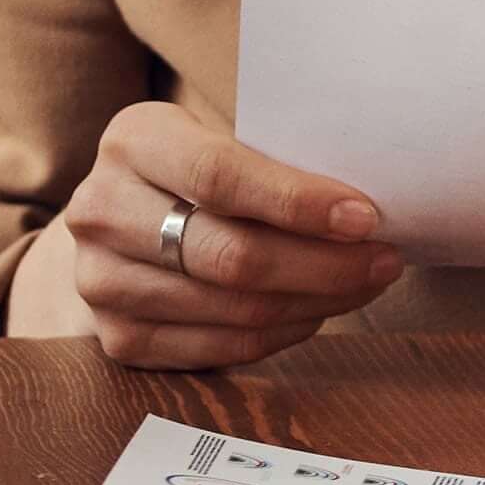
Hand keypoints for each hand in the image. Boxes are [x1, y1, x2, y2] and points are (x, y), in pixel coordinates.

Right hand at [42, 104, 401, 369]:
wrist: (126, 214)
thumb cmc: (200, 169)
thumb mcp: (221, 136)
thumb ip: (276, 161)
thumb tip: (368, 210)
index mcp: (132, 140)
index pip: (220, 177)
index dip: (298, 203)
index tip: (365, 218)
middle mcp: (101, 210)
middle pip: (230, 255)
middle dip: (323, 264)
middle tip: (384, 261)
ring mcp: (100, 281)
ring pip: (232, 308)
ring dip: (315, 302)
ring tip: (364, 284)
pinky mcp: (118, 338)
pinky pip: (220, 348)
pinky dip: (282, 332)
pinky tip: (317, 310)